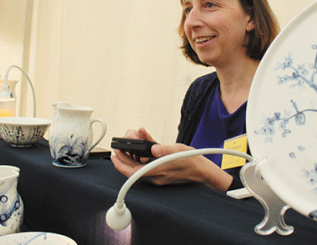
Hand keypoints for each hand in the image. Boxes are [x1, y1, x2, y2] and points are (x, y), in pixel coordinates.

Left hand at [111, 128, 232, 190]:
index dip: (119, 163)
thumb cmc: (192, 162)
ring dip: (134, 153)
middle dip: (125, 155)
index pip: (130, 171)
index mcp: (155, 172)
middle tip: (121, 144)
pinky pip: (148, 162)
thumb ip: (164, 150)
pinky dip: (144, 153)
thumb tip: (153, 148)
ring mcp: (157, 174)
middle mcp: (154, 175)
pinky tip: (147, 141)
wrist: (203, 171)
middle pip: (132, 167)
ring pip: (139, 164)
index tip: (113, 154)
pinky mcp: (161, 170)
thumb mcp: (178, 152)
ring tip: (134, 140)